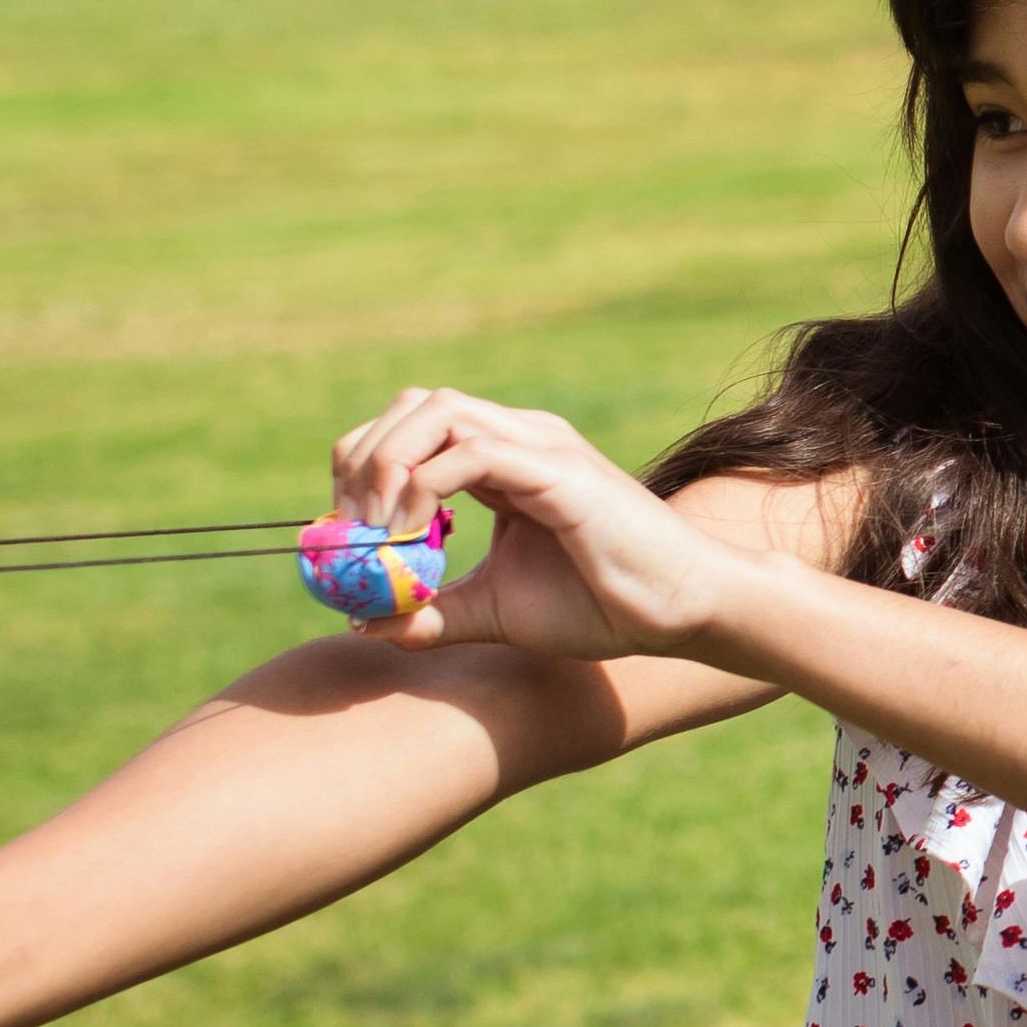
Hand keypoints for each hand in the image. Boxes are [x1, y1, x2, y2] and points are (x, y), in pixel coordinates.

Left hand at [329, 388, 754, 661]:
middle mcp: (519, 437)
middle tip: (349, 524)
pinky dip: (424, 488)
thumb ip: (432, 611)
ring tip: (378, 528)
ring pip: (436, 411)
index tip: (346, 528)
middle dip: (363, 456)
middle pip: (413, 404)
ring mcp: (539, 446)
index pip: (412, 425)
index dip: (364, 465)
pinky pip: (469, 453)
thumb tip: (363, 621)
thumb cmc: (601, 606)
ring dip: (387, 463)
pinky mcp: (557, 470)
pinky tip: (414, 537)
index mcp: (505, 457)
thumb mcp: (494, 610)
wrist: (680, 613)